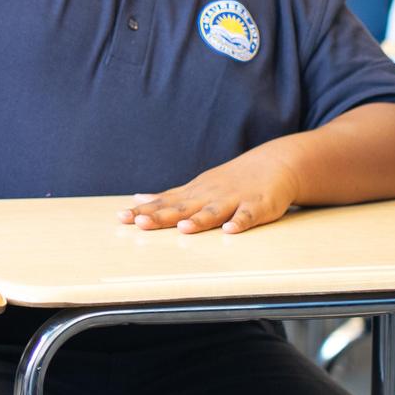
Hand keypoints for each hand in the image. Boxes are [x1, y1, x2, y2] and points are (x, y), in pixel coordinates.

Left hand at [120, 148, 299, 234]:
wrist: (273, 164)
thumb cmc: (230, 181)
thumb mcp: (196, 187)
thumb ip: (170, 197)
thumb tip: (139, 199)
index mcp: (194, 193)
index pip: (164, 203)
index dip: (143, 211)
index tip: (121, 218)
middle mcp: (209, 196)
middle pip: (182, 208)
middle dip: (161, 216)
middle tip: (140, 223)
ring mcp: (233, 200)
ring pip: (214, 211)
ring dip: (199, 220)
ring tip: (183, 228)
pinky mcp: (258, 206)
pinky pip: (249, 216)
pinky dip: (240, 222)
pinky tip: (231, 230)